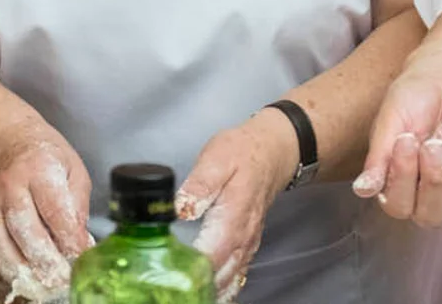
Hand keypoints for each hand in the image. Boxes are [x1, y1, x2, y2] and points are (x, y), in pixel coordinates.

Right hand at [0, 120, 94, 295]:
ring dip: (24, 270)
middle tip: (64, 280)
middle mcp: (13, 185)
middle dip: (46, 260)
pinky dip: (6, 266)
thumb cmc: (44, 155)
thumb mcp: (73, 169)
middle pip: (26, 229)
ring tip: (43, 286)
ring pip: (2, 242)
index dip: (69, 239)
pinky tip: (23, 277)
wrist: (6, 142)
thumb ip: (78, 205)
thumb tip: (81, 242)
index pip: (55, 209)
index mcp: (41, 167)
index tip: (81, 257)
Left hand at [176, 112, 298, 300]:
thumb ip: (199, 185)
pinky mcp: (247, 245)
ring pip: (231, 280)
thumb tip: (181, 209)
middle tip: (172, 290)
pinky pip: (237, 275)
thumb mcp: (216, 158)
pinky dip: (223, 288)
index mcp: (232, 218)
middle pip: (221, 277)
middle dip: (197, 288)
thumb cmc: (243, 153)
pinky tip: (208, 292)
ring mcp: (247, 244)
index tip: (169, 276)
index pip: (211, 257)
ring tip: (187, 295)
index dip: (191, 272)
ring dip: (211, 291)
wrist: (273, 152)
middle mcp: (242, 238)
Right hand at [352, 52, 441, 227]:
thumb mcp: (389, 123)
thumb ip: (378, 159)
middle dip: (434, 178)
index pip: (398, 206)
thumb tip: (362, 190)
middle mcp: (424, 195)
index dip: (404, 177)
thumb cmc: (410, 101)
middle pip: (432, 215)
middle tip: (432, 142)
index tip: (406, 139)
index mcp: (394, 186)